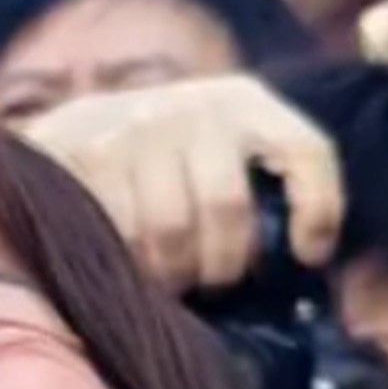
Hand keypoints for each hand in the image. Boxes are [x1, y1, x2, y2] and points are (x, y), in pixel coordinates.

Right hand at [23, 72, 342, 293]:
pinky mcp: (91, 153)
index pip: (306, 148)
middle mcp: (196, 106)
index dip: (317, 208)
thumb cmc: (163, 167)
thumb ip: (260, 191)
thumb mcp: (219, 155)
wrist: (69, 136)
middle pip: (227, 206)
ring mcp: (139, 127)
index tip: (307, 256)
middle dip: (222, 265)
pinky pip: (120, 234)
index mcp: (245, 103)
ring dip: (173, 274)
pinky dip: (130, 264)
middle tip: (212, 285)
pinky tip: (131, 265)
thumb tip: (304, 264)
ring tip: (170, 282)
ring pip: (170, 230)